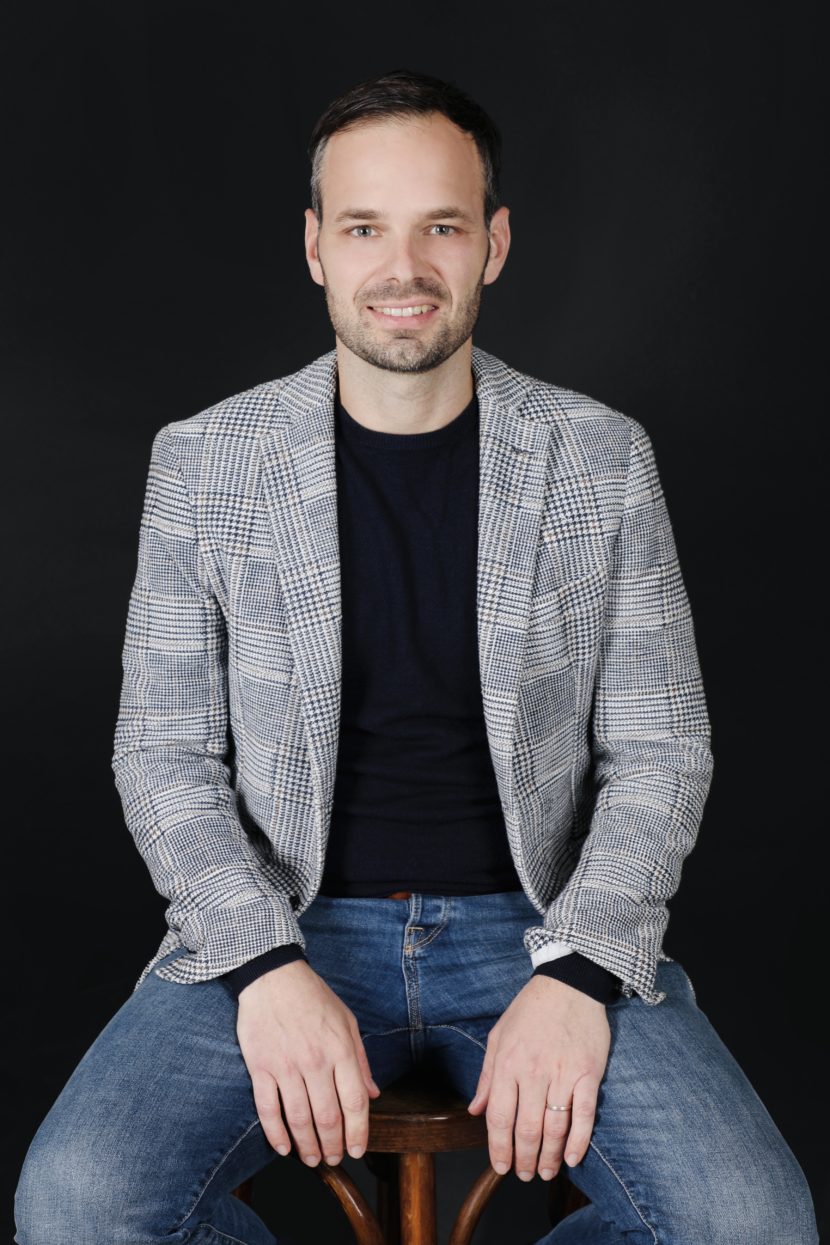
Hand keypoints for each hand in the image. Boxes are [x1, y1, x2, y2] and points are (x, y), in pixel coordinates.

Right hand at [235, 960, 380, 1166]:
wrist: (273, 976)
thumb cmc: (313, 997)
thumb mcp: (347, 1021)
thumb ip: (360, 1060)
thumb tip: (373, 1094)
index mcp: (340, 1049)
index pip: (355, 1102)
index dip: (359, 1132)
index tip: (358, 1149)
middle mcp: (315, 1060)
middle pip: (328, 1116)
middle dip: (333, 1145)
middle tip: (333, 1159)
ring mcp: (286, 1065)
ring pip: (299, 1118)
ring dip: (307, 1146)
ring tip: (311, 1159)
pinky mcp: (260, 1066)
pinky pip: (268, 1108)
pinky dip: (275, 1133)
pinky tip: (283, 1147)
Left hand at [467, 975, 609, 1180]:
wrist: (568, 984)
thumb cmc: (530, 1010)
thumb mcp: (499, 1036)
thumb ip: (487, 1077)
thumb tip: (475, 1110)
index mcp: (508, 1064)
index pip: (500, 1118)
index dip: (498, 1148)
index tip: (501, 1166)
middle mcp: (534, 1072)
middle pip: (527, 1129)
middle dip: (524, 1158)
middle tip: (525, 1175)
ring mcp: (563, 1074)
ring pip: (555, 1127)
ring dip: (550, 1156)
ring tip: (547, 1171)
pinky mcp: (588, 1073)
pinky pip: (584, 1114)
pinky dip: (579, 1140)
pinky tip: (573, 1157)